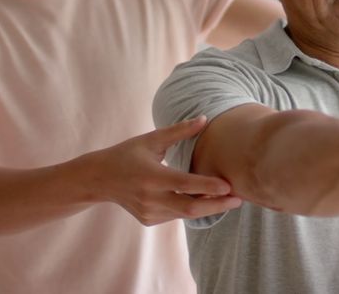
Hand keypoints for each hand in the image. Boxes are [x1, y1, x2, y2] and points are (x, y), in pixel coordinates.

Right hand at [90, 116, 242, 225]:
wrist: (99, 179)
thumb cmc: (127, 154)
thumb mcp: (151, 139)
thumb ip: (179, 131)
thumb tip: (204, 118)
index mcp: (152, 176)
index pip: (185, 184)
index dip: (209, 187)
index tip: (229, 186)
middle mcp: (151, 198)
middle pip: (191, 208)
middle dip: (217, 205)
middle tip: (239, 199)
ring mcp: (149, 212)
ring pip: (185, 214)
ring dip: (207, 208)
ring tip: (228, 199)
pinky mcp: (149, 220)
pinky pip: (175, 216)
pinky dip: (190, 209)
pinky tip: (203, 201)